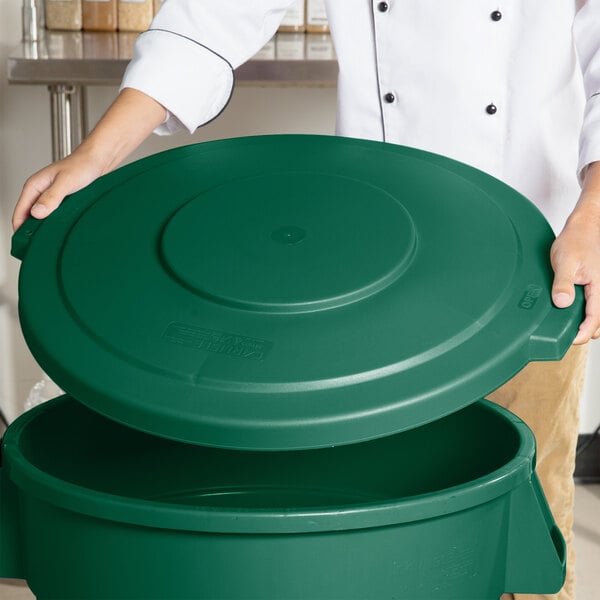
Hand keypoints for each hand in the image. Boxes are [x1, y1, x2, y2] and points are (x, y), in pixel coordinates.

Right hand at [12, 88, 166, 231]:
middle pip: (29, 218)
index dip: (20, 230)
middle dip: (33, 232)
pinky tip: (63, 230)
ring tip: (53, 240)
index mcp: (34, 186)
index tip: (26, 245)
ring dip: (46, 228)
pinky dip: (56, 224)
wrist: (98, 160)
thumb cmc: (83, 166)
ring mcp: (50, 197)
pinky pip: (54, 215)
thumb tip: (37, 213)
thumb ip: (51, 197)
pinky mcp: (61, 200)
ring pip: (42, 218)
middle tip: (42, 246)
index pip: (19, 213)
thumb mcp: (66, 183)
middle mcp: (39, 192)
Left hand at [551, 162, 599, 343]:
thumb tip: (562, 303)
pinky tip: (568, 311)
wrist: (586, 225)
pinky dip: (583, 312)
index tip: (570, 341)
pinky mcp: (595, 286)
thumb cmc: (577, 239)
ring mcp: (599, 288)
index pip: (595, 319)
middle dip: (583, 331)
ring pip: (596, 314)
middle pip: (597, 321)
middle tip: (562, 335)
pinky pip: (592, 305)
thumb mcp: (565, 261)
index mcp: (599, 287)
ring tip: (564, 325)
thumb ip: (563, 283)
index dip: (583, 334)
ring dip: (583, 322)